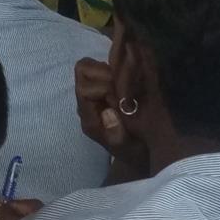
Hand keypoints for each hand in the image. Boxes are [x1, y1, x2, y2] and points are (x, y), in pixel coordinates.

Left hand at [73, 58, 146, 179]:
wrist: (137, 153)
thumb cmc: (134, 151)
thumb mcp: (129, 148)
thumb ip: (117, 135)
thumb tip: (109, 112)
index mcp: (89, 118)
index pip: (84, 90)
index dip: (104, 85)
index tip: (124, 92)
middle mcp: (87, 104)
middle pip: (82, 71)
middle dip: (105, 71)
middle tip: (126, 81)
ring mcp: (94, 95)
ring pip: (90, 66)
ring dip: (110, 68)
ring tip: (128, 79)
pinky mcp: (104, 88)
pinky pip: (102, 68)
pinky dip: (115, 68)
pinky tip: (130, 78)